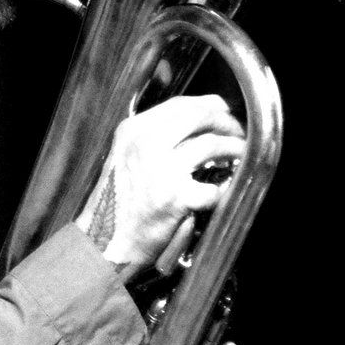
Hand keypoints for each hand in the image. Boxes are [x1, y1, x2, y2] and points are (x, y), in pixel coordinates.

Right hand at [75, 95, 243, 277]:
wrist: (105, 240)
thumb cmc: (116, 204)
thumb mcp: (125, 157)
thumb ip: (152, 138)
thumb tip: (195, 123)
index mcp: (133, 131)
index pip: (180, 104)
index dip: (209, 105)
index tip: (223, 111)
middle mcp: (146, 144)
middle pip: (200, 116)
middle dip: (227, 122)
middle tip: (238, 131)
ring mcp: (162, 170)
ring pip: (212, 145)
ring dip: (233, 149)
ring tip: (239, 155)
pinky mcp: (176, 198)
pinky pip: (214, 187)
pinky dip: (224, 188)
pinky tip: (224, 189)